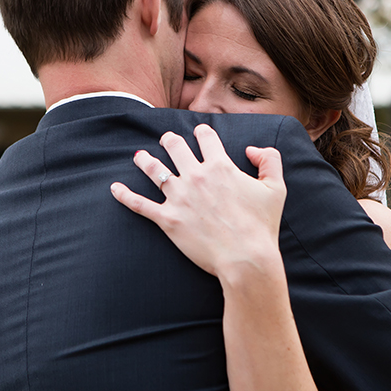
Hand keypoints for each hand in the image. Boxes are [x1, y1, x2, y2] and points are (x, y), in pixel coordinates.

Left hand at [110, 124, 285, 277]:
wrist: (246, 259)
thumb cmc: (262, 225)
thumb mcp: (276, 188)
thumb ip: (269, 160)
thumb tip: (253, 149)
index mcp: (220, 166)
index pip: (205, 137)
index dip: (202, 132)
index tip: (200, 133)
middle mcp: (195, 176)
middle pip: (175, 147)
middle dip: (170, 141)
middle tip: (167, 141)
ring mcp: (178, 197)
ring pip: (154, 170)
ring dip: (145, 160)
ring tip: (139, 156)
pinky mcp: (167, 219)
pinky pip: (139, 204)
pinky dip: (124, 195)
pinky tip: (114, 188)